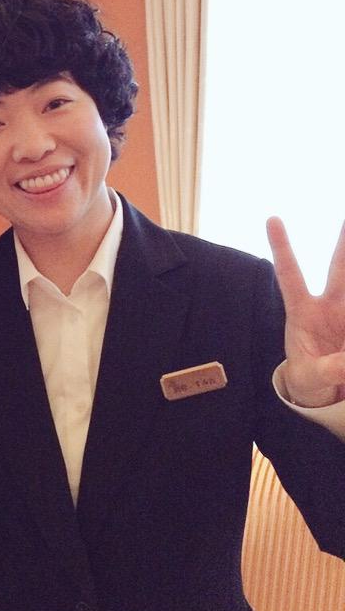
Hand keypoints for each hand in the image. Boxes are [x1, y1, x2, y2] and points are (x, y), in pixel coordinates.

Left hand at [267, 216, 344, 407]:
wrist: (325, 391)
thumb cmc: (308, 377)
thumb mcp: (309, 377)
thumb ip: (327, 370)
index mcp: (302, 312)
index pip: (290, 275)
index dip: (282, 247)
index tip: (272, 219)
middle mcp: (329, 306)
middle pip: (338, 268)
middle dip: (344, 242)